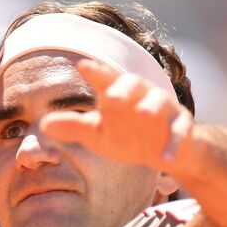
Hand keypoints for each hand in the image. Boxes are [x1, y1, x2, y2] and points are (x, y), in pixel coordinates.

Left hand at [39, 58, 194, 170]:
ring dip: (153, 106)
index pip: (106, 79)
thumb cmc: (128, 137)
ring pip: (162, 101)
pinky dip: (174, 144)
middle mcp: (142, 96)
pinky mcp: (183, 127)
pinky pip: (181, 131)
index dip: (96, 72)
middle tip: (112, 97)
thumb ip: (74, 127)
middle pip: (135, 83)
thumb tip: (43, 125)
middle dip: (124, 88)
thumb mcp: (98, 135)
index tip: (82, 65)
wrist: (166, 153)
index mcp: (119, 94)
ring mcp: (165, 110)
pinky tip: (164, 160)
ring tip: (144, 114)